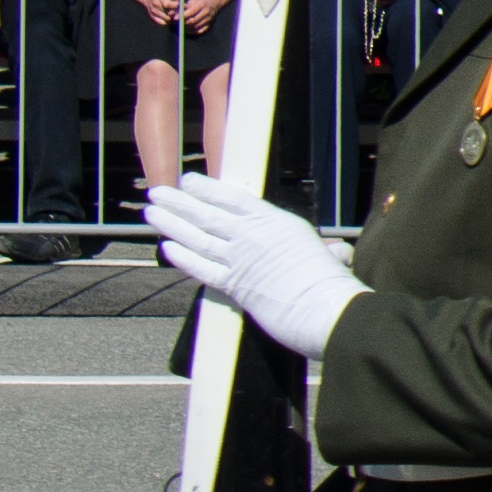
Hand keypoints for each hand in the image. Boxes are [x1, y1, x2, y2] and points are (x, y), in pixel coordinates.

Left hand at [149, 176, 363, 360]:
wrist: (327, 309)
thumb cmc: (334, 284)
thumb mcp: (331, 257)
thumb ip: (327, 251)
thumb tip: (338, 253)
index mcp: (279, 222)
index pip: (235, 199)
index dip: (209, 189)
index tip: (190, 181)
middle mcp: (255, 236)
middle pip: (209, 215)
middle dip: (180, 202)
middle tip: (157, 192)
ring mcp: (241, 260)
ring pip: (198, 238)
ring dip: (172, 224)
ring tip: (153, 213)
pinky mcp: (234, 285)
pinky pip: (202, 269)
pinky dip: (183, 258)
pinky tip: (167, 248)